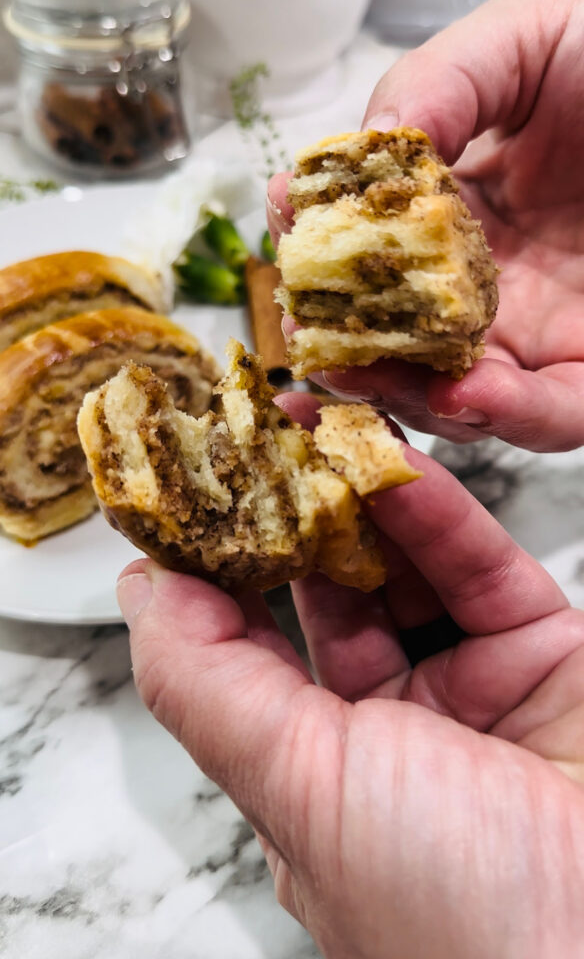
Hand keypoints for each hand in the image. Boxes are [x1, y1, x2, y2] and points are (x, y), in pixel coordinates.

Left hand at [118, 394, 583, 958]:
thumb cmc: (448, 908)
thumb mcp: (292, 786)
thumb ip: (204, 680)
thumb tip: (143, 587)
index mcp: (312, 778)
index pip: (250, 650)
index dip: (220, 569)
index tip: (194, 493)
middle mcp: (388, 732)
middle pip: (331, 600)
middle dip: (296, 518)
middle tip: (263, 438)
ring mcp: (468, 689)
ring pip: (407, 572)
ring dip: (366, 499)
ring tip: (323, 426)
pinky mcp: (543, 654)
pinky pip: (482, 571)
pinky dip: (442, 515)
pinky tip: (400, 467)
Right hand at [268, 0, 583, 451]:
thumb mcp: (525, 43)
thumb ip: (438, 82)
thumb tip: (365, 148)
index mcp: (455, 213)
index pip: (366, 247)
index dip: (317, 243)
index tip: (290, 224)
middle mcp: (482, 284)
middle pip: (391, 337)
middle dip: (342, 342)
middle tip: (313, 330)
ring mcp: (532, 337)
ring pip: (448, 392)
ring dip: (404, 390)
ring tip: (368, 368)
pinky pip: (540, 417)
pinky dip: (499, 413)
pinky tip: (470, 388)